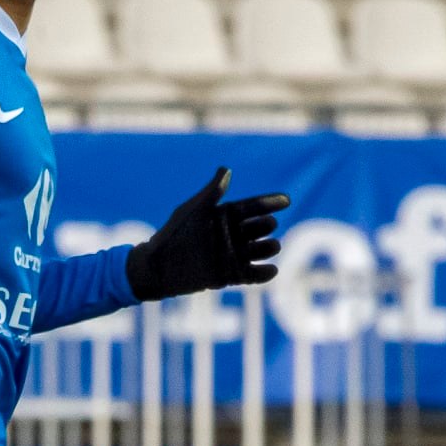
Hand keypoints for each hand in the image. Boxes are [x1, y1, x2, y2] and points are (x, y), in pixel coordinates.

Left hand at [125, 168, 287, 302]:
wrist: (158, 267)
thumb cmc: (173, 235)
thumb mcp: (193, 211)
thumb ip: (211, 193)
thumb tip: (226, 169)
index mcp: (225, 215)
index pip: (253, 207)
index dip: (270, 202)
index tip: (286, 200)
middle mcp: (232, 234)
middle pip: (261, 227)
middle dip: (267, 225)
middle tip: (267, 225)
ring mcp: (232, 255)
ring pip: (261, 250)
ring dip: (270, 248)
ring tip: (271, 246)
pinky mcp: (230, 276)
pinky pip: (254, 275)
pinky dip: (265, 273)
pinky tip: (272, 270)